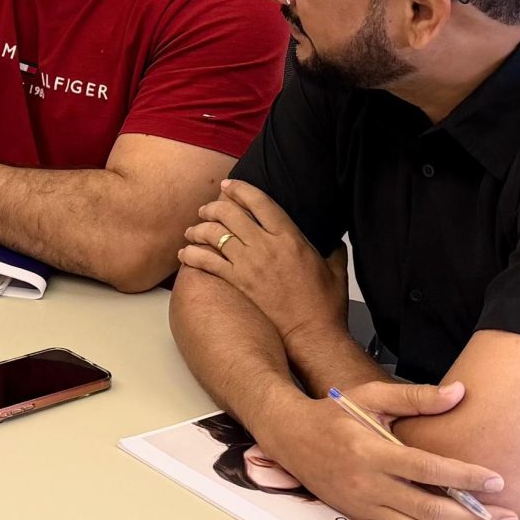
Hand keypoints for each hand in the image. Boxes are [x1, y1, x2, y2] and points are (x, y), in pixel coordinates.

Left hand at [178, 180, 348, 339]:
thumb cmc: (325, 304)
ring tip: (192, 230)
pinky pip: (208, 263)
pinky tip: (185, 253)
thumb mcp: (335, 268)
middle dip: (213, 206)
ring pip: (215, 235)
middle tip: (206, 209)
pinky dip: (192, 255)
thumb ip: (332, 248)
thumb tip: (333, 240)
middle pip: (230, 213)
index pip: (260, 202)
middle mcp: (266, 246)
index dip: (240, 189)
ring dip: (199, 229)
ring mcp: (249, 265)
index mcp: (290, 237)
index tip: (229, 185)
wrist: (312, 334)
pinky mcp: (238, 284)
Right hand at [248, 380, 517, 519]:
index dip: (463, 478)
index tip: (497, 481)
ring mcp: (365, 507)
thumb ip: (415, 397)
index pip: (425, 469)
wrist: (290, 438)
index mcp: (372, 452)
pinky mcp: (363, 519)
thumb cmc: (333, 415)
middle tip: (508, 519)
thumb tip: (459, 392)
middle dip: (472, 519)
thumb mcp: (369, 396)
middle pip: (427, 511)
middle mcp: (369, 486)